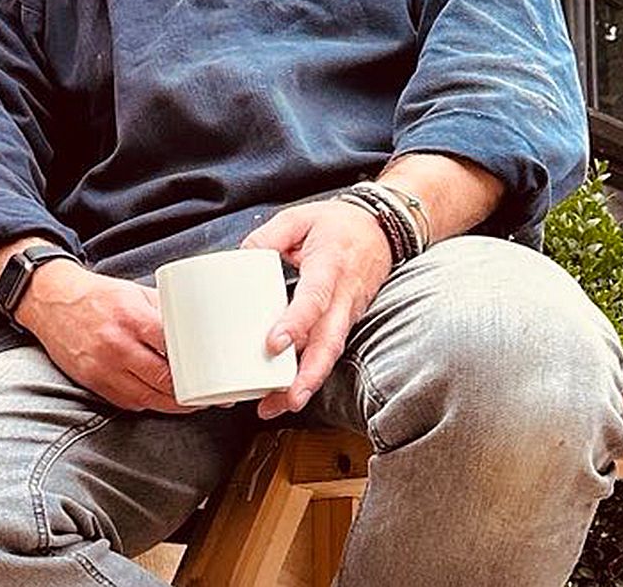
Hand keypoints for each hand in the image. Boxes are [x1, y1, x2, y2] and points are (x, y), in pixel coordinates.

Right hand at [15, 262, 197, 413]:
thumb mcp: (135, 293)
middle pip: (164, 380)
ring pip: (148, 398)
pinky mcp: (93, 382)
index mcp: (131, 317)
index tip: (211, 372)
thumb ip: (165, 311)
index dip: (196, 365)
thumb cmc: (97, 296)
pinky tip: (160, 398)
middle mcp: (116, 345)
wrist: (51, 301)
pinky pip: (128, 402)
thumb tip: (198, 328)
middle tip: (208, 393)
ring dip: (172, 404)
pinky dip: (148, 403)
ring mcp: (103, 367)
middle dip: (190, 391)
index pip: (173, 350)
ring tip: (190, 401)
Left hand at [240, 199, 394, 419]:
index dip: (296, 323)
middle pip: (329, 342)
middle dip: (308, 375)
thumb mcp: (300, 217)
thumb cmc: (340, 224)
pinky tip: (289, 390)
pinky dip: (311, 372)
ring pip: (330, 353)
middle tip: (286, 400)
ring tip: (279, 405)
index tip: (274, 343)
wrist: (383, 228)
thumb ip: (268, 236)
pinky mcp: (344, 321)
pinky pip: (329, 350)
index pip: (314, 298)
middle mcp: (342, 296)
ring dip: (307, 382)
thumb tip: (239, 259)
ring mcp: (347, 312)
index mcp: (330, 266)